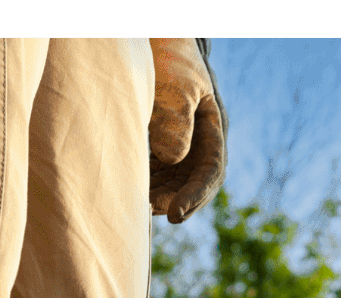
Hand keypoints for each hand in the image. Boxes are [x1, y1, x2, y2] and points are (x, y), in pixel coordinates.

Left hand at [148, 38, 225, 223]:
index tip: (175, 214)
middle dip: (174, 201)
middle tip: (149, 211)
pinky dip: (144, 184)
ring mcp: (180, 144)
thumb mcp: (176, 82)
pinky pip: (155, 172)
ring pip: (174, 182)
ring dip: (157, 197)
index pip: (211, 172)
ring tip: (136, 205)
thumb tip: (172, 158)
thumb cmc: (168, 57)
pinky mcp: (159, 144)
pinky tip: (127, 189)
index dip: (195, 196)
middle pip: (193, 184)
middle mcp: (200, 143)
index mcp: (213, 128)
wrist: (154, 40)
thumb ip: (175, 117)